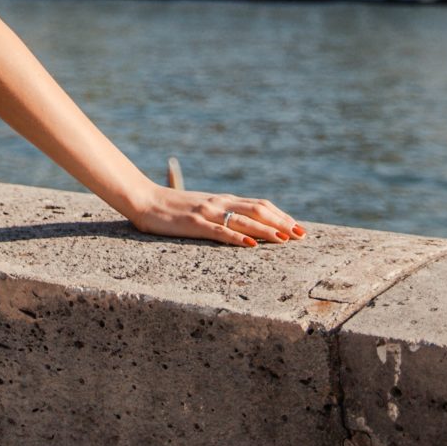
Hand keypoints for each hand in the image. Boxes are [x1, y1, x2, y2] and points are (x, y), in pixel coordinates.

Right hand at [125, 184, 305, 246]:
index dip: (281, 215)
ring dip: (266, 230)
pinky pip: (219, 231)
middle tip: (301, 235)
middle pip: (258, 210)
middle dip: (282, 222)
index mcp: (223, 200)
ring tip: (285, 239)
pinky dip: (237, 238)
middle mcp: (220, 203)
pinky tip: (250, 246)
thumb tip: (241, 223)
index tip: (298, 228)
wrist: (144, 200)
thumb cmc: (172, 208)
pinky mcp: (194, 224)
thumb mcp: (201, 207)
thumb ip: (220, 211)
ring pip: (244, 220)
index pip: (259, 205)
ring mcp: (207, 212)